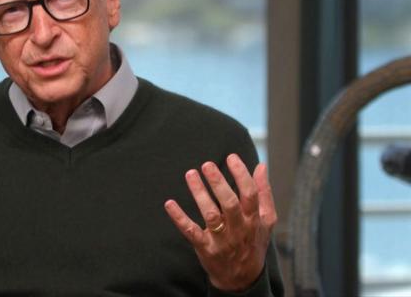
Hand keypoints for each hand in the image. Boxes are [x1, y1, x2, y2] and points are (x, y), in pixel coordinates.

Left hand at [163, 154, 276, 292]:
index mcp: (253, 219)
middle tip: (207, 165)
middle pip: (230, 203)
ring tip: (190, 174)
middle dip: (219, 183)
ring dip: (199, 194)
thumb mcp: (266, 220)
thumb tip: (261, 166)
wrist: (243, 279)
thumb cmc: (253, 242)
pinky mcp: (205, 248)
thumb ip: (264, 193)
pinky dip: (179, 218)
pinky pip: (191, 232)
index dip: (241, 174)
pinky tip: (169, 203)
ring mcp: (221, 239)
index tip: (231, 157)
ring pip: (210, 215)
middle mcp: (238, 228)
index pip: (250, 194)